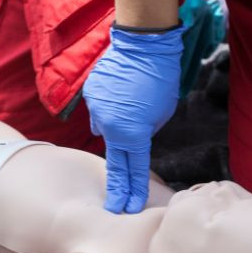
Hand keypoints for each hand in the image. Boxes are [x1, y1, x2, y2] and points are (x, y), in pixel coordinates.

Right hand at [83, 24, 183, 213]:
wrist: (144, 44)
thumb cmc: (160, 79)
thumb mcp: (161, 114)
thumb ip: (144, 134)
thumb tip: (131, 138)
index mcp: (132, 134)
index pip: (134, 170)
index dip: (133, 191)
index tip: (129, 208)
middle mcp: (109, 126)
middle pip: (114, 163)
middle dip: (117, 187)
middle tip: (114, 207)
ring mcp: (96, 110)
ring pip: (106, 129)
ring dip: (117, 127)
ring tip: (131, 107)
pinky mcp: (90, 95)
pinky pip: (99, 110)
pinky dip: (109, 108)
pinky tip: (121, 95)